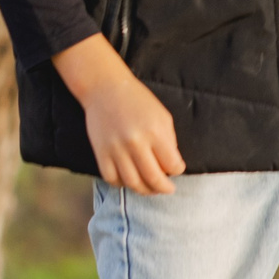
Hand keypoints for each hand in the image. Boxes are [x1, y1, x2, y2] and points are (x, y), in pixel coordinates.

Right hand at [52, 34, 185, 194]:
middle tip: (167, 188)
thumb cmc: (137, 100)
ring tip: (150, 188)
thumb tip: (171, 164)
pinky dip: (121, 184)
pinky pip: (112, 178)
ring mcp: (116, 149)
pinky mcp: (101, 152)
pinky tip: (128, 180)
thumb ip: (168, 140)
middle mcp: (135, 143)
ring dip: (144, 190)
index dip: (177, 170)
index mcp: (155, 132)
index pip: (172, 165)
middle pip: (153, 179)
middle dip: (164, 188)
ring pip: (133, 183)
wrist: (104, 88)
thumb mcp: (162, 115)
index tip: (176, 168)